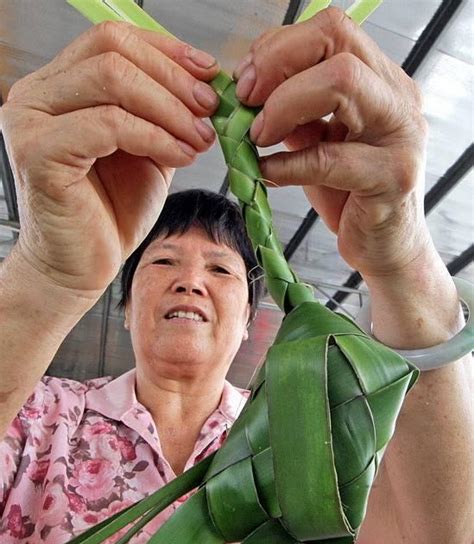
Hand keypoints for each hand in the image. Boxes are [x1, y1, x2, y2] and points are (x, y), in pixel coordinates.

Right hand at [0, 22, 218, 294]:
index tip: (209, 73)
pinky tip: (181, 156)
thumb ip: (164, 114)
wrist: (80, 265)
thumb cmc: (110, 212)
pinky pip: (109, 125)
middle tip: (210, 109)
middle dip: (174, 80)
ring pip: (112, 81)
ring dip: (170, 109)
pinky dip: (155, 136)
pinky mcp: (39, 153)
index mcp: (60, 88)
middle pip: (113, 51)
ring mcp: (32, 121)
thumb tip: (206, 84)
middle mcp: (37, 96)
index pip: (113, 40)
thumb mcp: (146, 151)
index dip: (167, 51)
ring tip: (200, 138)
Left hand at [234, 7, 430, 278]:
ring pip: (340, 83)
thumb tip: (245, 90)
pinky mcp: (391, 177)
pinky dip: (286, 163)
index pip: (331, 31)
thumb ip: (292, 112)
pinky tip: (267, 173)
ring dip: (282, 106)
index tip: (246, 80)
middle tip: (245, 102)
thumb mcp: (317, 142)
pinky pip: (329, 157)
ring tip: (257, 138)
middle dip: (277, 66)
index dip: (279, 48)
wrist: (382, 245)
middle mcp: (398, 98)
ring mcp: (400, 135)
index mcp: (380, 81)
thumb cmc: (349, 193)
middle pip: (336, 44)